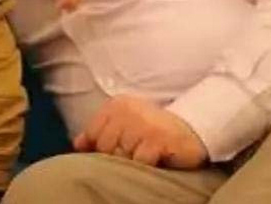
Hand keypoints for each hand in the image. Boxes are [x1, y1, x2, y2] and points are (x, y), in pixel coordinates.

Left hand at [73, 95, 207, 168]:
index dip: (104, 148)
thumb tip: (77, 144)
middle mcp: (126, 109)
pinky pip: (139, 163)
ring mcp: (141, 123)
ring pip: (121, 157)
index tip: (122, 147)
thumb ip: (99, 132)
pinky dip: (148, 166)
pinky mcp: (156, 138)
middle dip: (120, 156)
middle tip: (139, 151)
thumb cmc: (154, 131)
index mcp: (116, 104)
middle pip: (105, 147)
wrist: (193, 130)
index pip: (93, 133)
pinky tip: (158, 158)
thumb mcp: (125, 125)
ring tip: (149, 153)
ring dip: (135, 161)